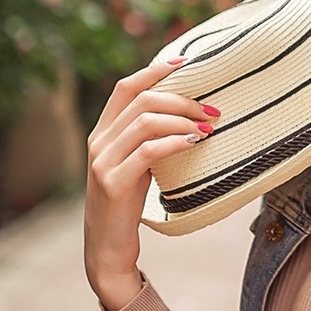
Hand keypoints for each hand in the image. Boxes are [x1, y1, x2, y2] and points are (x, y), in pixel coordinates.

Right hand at [84, 55, 220, 309]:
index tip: (186, 62)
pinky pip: (147, 151)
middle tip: (212, 111)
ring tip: (208, 128)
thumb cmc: (129, 205)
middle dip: (182, 99)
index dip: (155, 70)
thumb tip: (190, 115)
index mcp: (103, 132)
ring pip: (145, 121)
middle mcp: (98, 141)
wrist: (108, 248)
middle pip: (142, 100)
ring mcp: (102, 161)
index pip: (126, 87)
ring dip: (182, 119)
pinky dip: (174, 141)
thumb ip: (150, 139)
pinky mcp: (112, 183)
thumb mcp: (138, 165)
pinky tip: (194, 143)